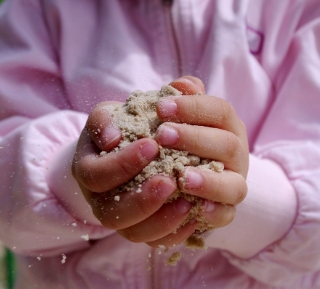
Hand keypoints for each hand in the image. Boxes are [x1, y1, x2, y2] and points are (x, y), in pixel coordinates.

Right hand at [71, 77, 230, 247]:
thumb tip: (116, 130)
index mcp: (88, 172)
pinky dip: (176, 232)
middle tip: (170, 179)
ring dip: (161, 221)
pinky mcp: (143, 229)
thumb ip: (114, 113)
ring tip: (188, 201)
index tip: (153, 144)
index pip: (96, 176)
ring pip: (134, 234)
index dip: (122, 164)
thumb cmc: (119, 128)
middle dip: (142, 200)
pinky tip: (196, 214)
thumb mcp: (111, 114)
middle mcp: (101, 201)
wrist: (125, 148)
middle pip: (112, 215)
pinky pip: (156, 242)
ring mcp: (122, 219)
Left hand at [152, 76, 248, 245]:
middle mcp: (233, 156)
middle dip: (196, 139)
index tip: (161, 107)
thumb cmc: (160, 139)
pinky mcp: (221, 212)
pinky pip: (225, 216)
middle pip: (227, 145)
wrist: (163, 174)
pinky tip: (195, 209)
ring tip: (184, 177)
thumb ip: (170, 99)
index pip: (219, 110)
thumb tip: (180, 85)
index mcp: (224, 126)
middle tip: (162, 135)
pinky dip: (214, 213)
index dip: (194, 106)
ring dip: (210, 182)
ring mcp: (230, 185)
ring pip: (234, 186)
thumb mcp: (155, 117)